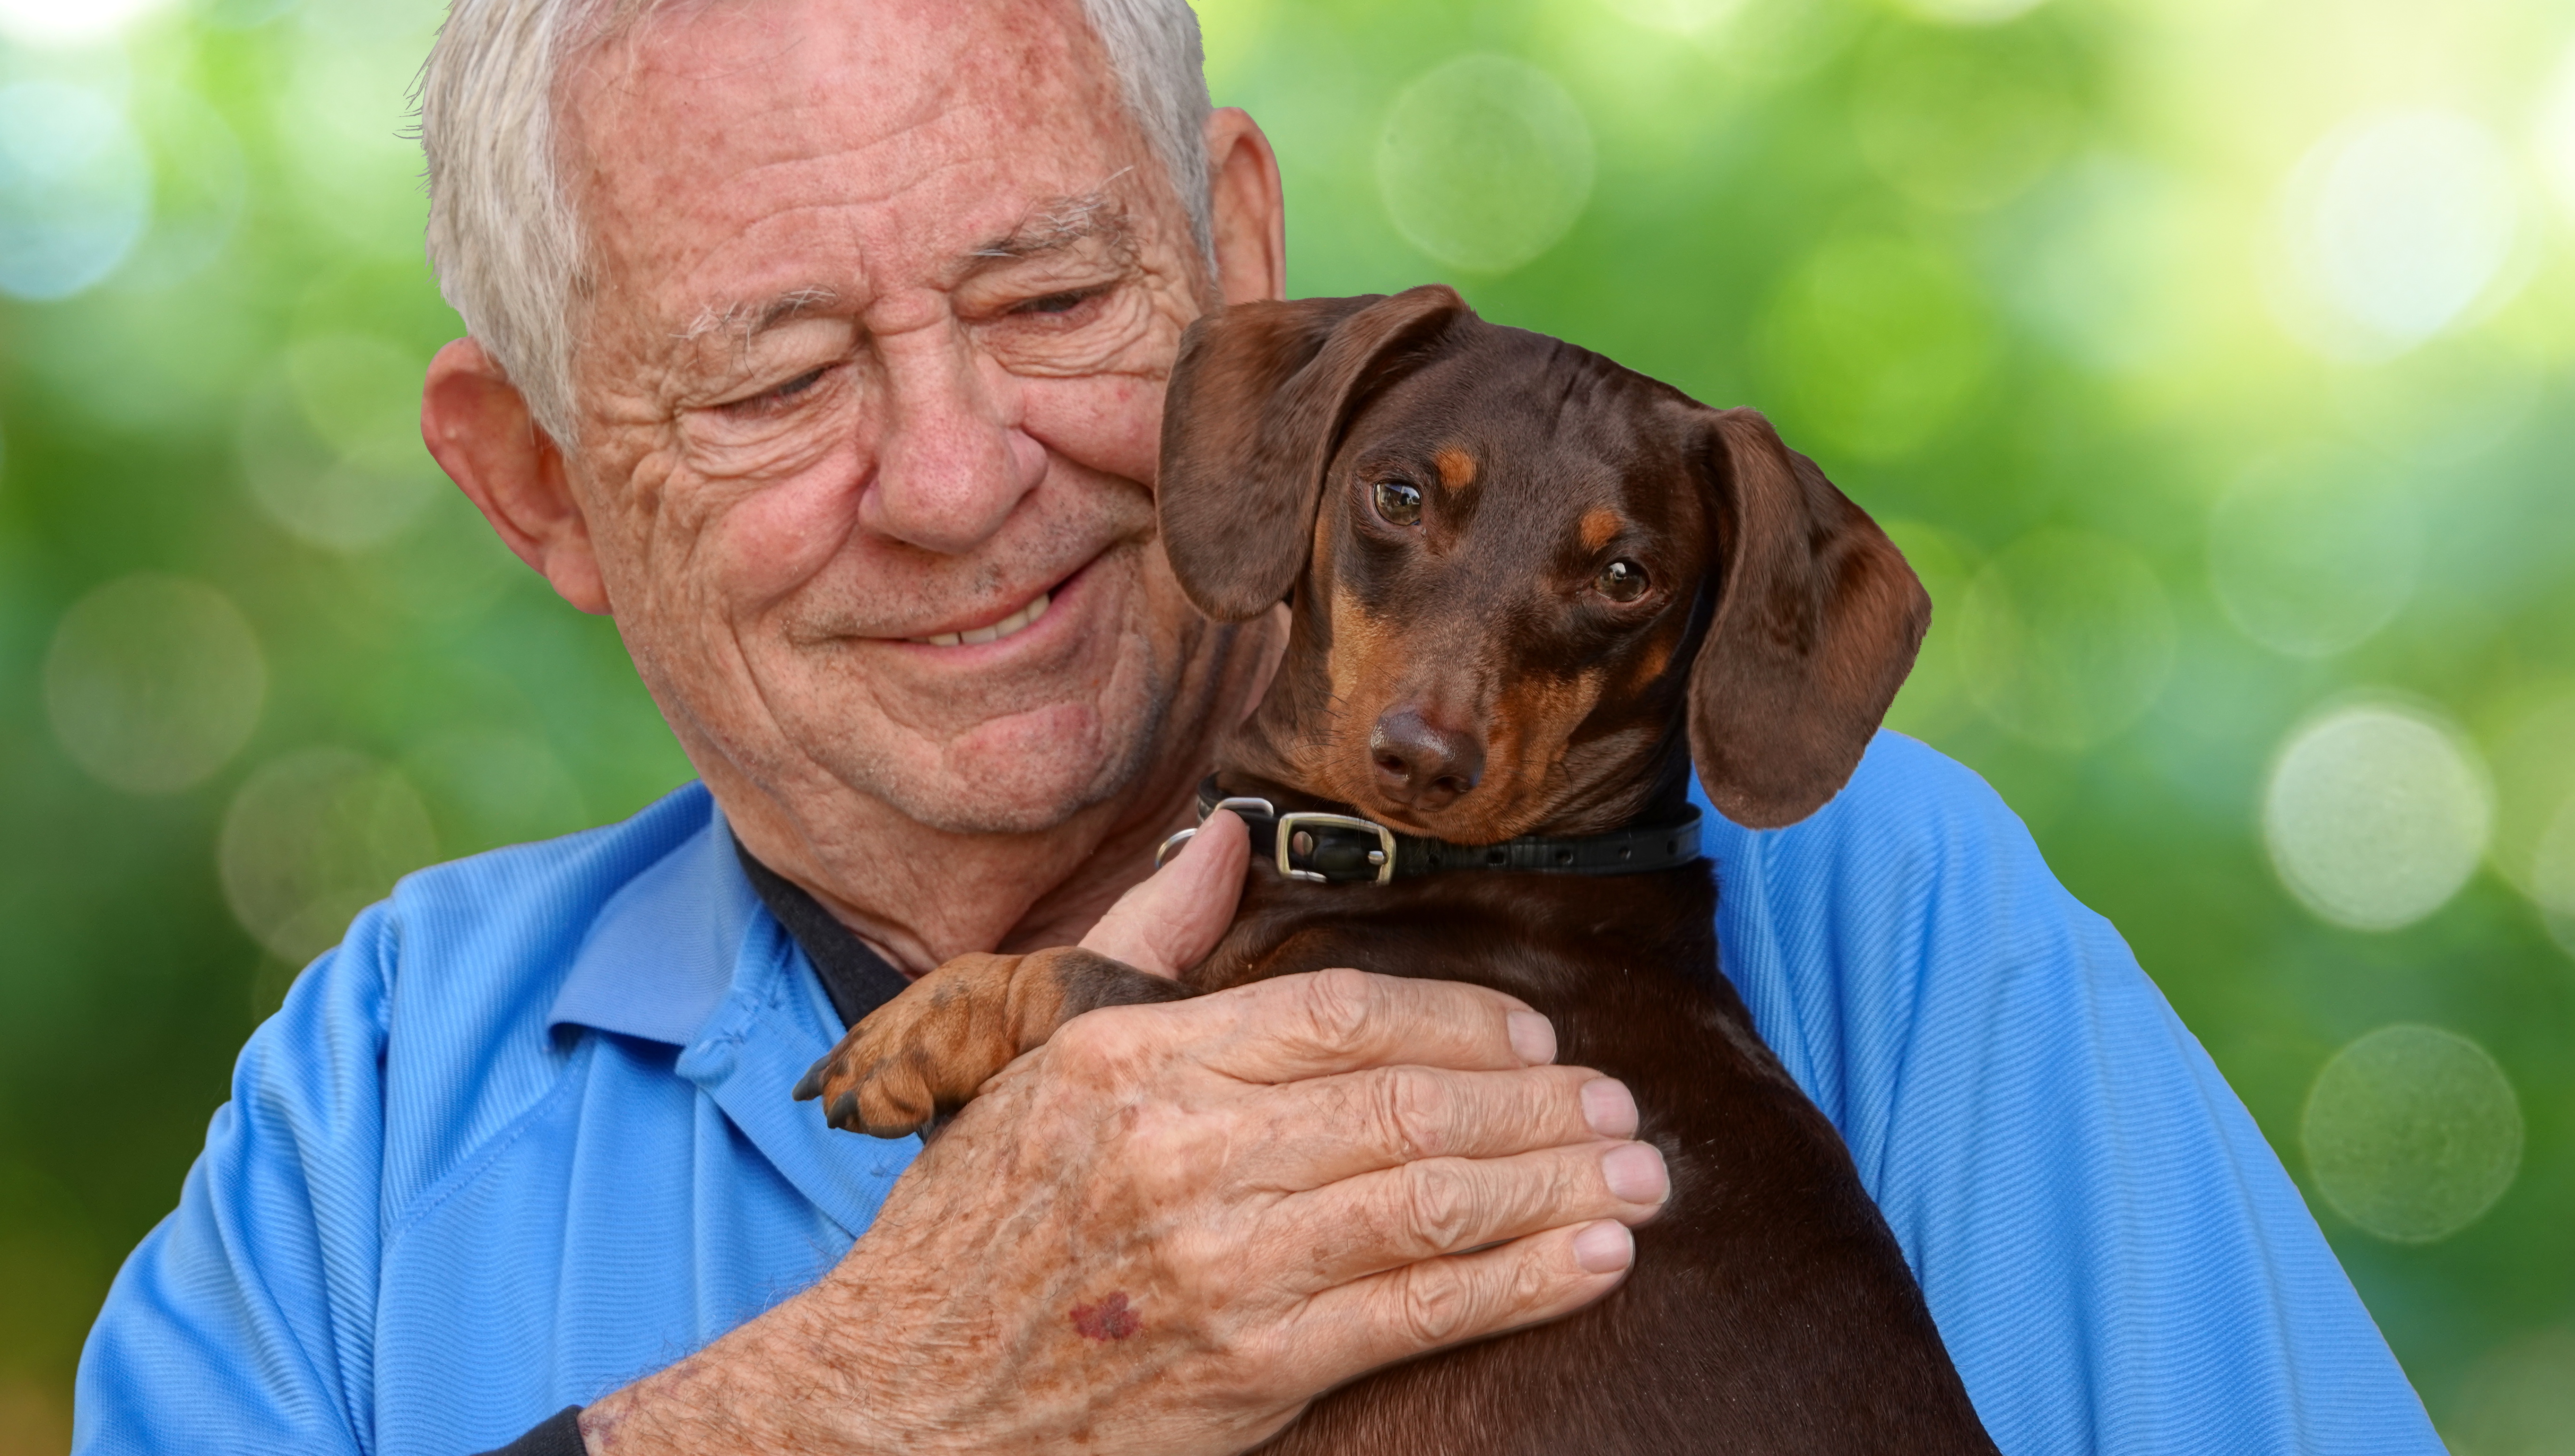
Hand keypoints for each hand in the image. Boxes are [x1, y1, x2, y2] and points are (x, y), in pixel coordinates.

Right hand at [578, 831, 1665, 1454]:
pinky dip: (1516, 1284)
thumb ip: (1145, 943)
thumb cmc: (974, 1226)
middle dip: (1537, 1106)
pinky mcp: (1245, 1369)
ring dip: (1555, 1188)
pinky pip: (1411, 1313)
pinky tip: (1593, 1262)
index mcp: (1132, 1062)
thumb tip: (1223, 836)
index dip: (1458, 1020)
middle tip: (1624, 1107)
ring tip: (1643, 1179)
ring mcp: (1216, 1264)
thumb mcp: (1038, 1059)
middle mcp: (1179, 1151)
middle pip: (1406, 1105)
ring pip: (1428, 1204)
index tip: (1536, 1033)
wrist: (895, 1405)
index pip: (1338, 1014)